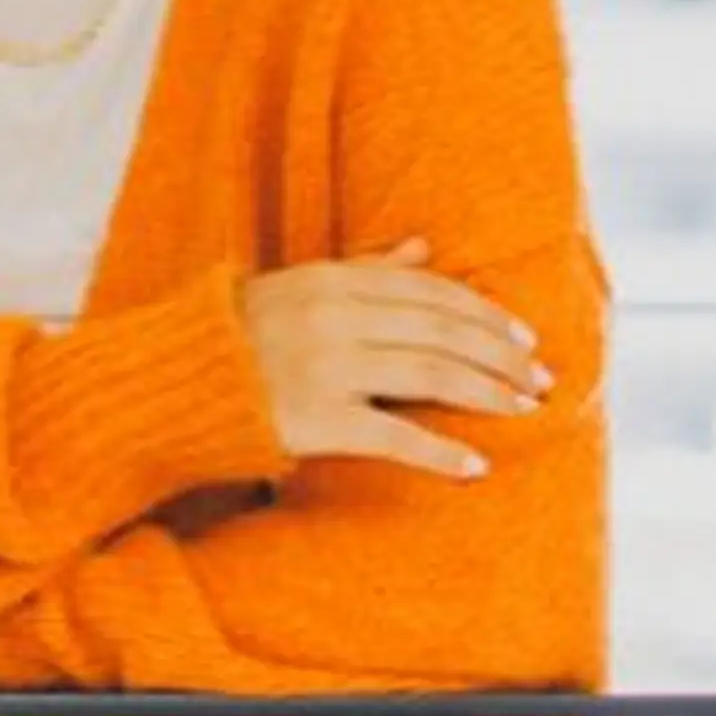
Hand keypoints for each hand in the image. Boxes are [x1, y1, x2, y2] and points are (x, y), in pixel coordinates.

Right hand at [236, 236, 550, 480]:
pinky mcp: (315, 420)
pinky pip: (393, 437)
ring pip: (432, 376)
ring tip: (523, 409)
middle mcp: (336, 317)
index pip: (433, 293)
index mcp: (334, 280)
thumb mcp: (300, 286)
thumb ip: (366, 270)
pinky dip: (440, 453)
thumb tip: (425, 249)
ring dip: (487, 394)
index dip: (486, 315)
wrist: (174, 385)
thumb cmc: (239, 336)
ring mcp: (326, 368)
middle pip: (444, 332)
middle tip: (541, 379)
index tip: (526, 338)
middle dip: (501, 356)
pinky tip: (476, 465)